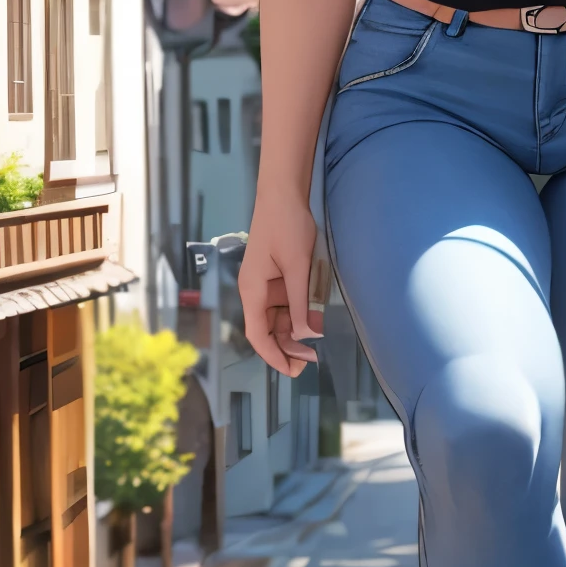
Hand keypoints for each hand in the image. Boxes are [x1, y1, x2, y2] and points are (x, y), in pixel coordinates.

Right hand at [241, 193, 324, 376]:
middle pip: (267, 331)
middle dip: (285, 349)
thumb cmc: (287, 227)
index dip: (273, 355)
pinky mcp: (277, 278)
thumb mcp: (297, 267)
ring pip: (277, 320)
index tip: (291, 371)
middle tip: (310, 363)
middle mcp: (255, 292)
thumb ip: (301, 301)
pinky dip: (296, 317)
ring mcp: (266, 285)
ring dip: (292, 335)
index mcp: (253, 291)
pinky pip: (284, 305)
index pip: (258, 335)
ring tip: (313, 349)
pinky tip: (311, 324)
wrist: (283, 196)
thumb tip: (306, 334)